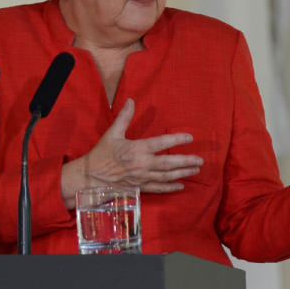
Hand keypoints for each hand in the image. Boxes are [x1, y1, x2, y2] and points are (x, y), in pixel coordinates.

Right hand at [60, 99, 202, 207]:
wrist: (89, 177)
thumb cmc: (101, 154)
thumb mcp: (112, 133)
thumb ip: (124, 117)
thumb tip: (131, 100)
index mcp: (136, 149)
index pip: (161, 143)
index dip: (176, 140)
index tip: (190, 138)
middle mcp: (141, 164)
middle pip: (168, 163)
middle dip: (186, 161)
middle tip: (200, 160)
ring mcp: (141, 177)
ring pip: (166, 176)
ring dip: (182, 173)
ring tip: (196, 170)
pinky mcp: (139, 187)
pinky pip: (158, 188)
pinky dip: (170, 188)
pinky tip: (181, 185)